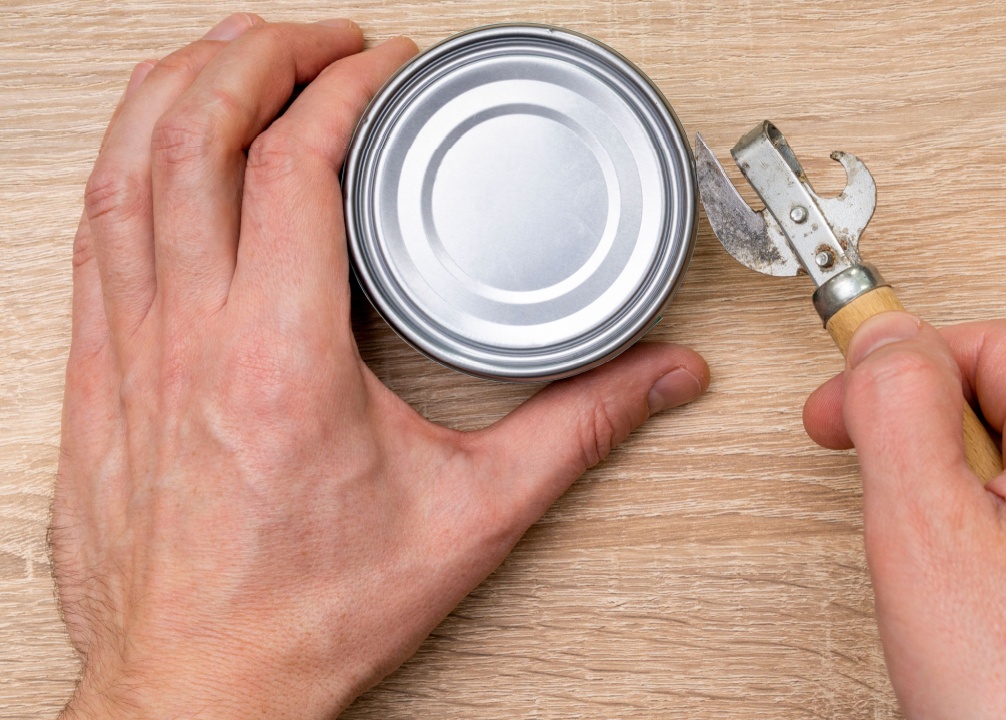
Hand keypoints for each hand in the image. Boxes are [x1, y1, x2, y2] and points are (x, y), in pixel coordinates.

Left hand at [54, 14, 708, 718]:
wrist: (198, 689)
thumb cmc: (311, 616)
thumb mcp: (472, 517)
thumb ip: (577, 430)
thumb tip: (659, 379)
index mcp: (279, 358)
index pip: (296, 166)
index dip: (344, 88)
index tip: (385, 64)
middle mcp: (186, 338)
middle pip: (193, 136)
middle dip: (255, 55)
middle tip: (317, 38)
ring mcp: (127, 353)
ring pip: (125, 171)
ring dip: (180, 91)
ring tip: (237, 56)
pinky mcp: (99, 378)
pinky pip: (93, 234)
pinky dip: (130, 164)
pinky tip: (161, 149)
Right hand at [804, 312, 1005, 717]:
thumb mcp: (926, 531)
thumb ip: (899, 409)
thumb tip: (887, 337)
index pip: (989, 343)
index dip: (896, 367)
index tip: (842, 409)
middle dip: (935, 447)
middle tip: (884, 502)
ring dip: (978, 508)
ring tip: (942, 584)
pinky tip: (1001, 626)